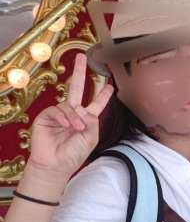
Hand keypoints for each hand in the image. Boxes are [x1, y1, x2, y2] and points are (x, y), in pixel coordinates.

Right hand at [29, 53, 113, 178]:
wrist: (56, 165)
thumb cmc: (74, 155)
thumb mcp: (91, 138)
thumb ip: (92, 121)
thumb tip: (82, 109)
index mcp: (86, 119)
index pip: (96, 104)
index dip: (103, 95)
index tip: (110, 86)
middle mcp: (72, 113)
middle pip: (76, 88)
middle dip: (79, 72)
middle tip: (82, 57)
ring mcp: (59, 114)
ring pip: (69, 105)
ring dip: (74, 117)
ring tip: (76, 129)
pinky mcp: (46, 117)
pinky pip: (56, 110)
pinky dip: (63, 117)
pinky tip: (65, 126)